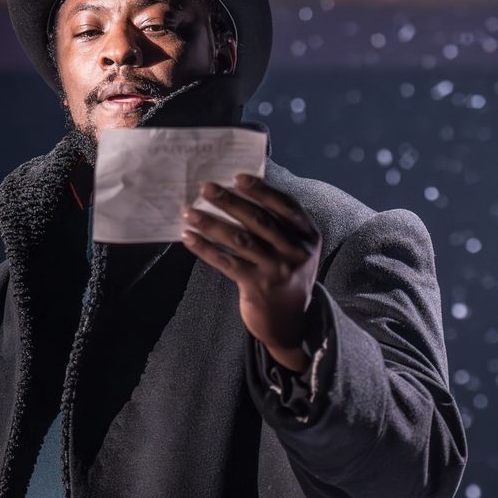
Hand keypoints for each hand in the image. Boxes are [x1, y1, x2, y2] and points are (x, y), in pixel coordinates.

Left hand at [180, 173, 321, 371]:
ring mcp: (277, 270)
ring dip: (212, 224)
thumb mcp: (294, 247)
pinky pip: (227, 263)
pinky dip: (206, 249)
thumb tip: (238, 193)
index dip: (262, 190)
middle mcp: (296, 252)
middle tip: (206, 188)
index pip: (285, 206)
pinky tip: (189, 238)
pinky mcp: (257, 287)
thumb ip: (278, 224)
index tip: (238, 177)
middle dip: (230, 202)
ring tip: (189, 212)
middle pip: (259, 221)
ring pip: (240, 241)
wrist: (290, 320)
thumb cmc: (285, 272)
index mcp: (308, 235)